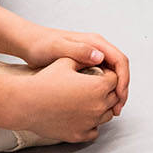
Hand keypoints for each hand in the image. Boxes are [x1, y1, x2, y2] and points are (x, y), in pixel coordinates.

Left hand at [12, 22, 129, 110]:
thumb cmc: (41, 45)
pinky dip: (106, 91)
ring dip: (115, 92)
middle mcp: (97, 49)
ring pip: (113, 75)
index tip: (119, 96)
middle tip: (118, 108)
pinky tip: (101, 103)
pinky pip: (103, 78)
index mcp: (95, 43)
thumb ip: (79, 50)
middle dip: (122, 89)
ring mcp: (93, 57)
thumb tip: (100, 56)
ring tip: (112, 109)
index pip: (120, 60)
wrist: (29, 44)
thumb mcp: (58, 48)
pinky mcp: (87, 65)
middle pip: (120, 69)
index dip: (123, 79)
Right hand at [17, 58, 121, 142]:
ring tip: (88, 101)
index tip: (98, 75)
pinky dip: (91, 125)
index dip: (107, 75)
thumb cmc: (43, 82)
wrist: (25, 103)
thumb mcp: (66, 62)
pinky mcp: (79, 135)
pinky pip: (94, 131)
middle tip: (93, 87)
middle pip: (113, 98)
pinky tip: (82, 116)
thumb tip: (96, 57)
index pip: (115, 79)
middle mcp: (98, 106)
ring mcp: (90, 122)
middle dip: (106, 91)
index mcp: (98, 86)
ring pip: (106, 115)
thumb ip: (84, 59)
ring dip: (101, 108)